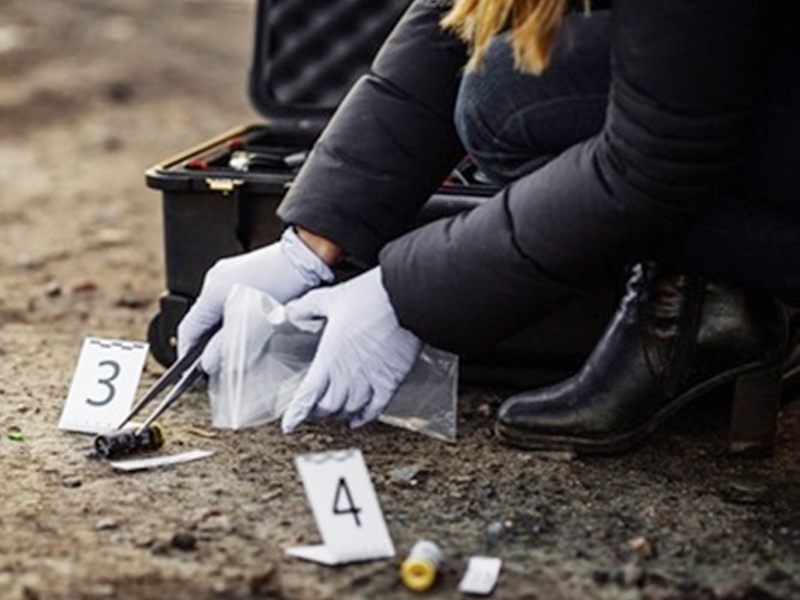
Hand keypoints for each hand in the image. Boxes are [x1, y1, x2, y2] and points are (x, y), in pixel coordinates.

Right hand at [177, 227, 332, 359]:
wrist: (307, 257)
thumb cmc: (283, 288)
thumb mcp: (252, 328)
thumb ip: (225, 349)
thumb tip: (207, 364)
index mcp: (211, 291)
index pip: (189, 328)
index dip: (187, 353)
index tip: (190, 371)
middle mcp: (216, 278)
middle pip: (204, 319)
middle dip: (209, 343)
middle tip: (219, 362)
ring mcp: (231, 271)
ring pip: (221, 310)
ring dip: (226, 329)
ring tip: (240, 345)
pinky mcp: (247, 270)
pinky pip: (234, 298)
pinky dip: (238, 315)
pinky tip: (253, 325)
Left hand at [281, 267, 421, 431]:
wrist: (403, 299)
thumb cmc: (369, 298)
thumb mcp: (329, 298)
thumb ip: (306, 307)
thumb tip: (290, 311)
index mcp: (329, 358)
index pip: (307, 396)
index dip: (296, 413)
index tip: (289, 425)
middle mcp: (347, 376)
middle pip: (327, 409)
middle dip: (317, 411)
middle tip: (313, 408)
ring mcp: (370, 382)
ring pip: (348, 412)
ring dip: (339, 414)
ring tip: (334, 412)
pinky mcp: (390, 382)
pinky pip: (374, 410)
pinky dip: (363, 419)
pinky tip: (357, 420)